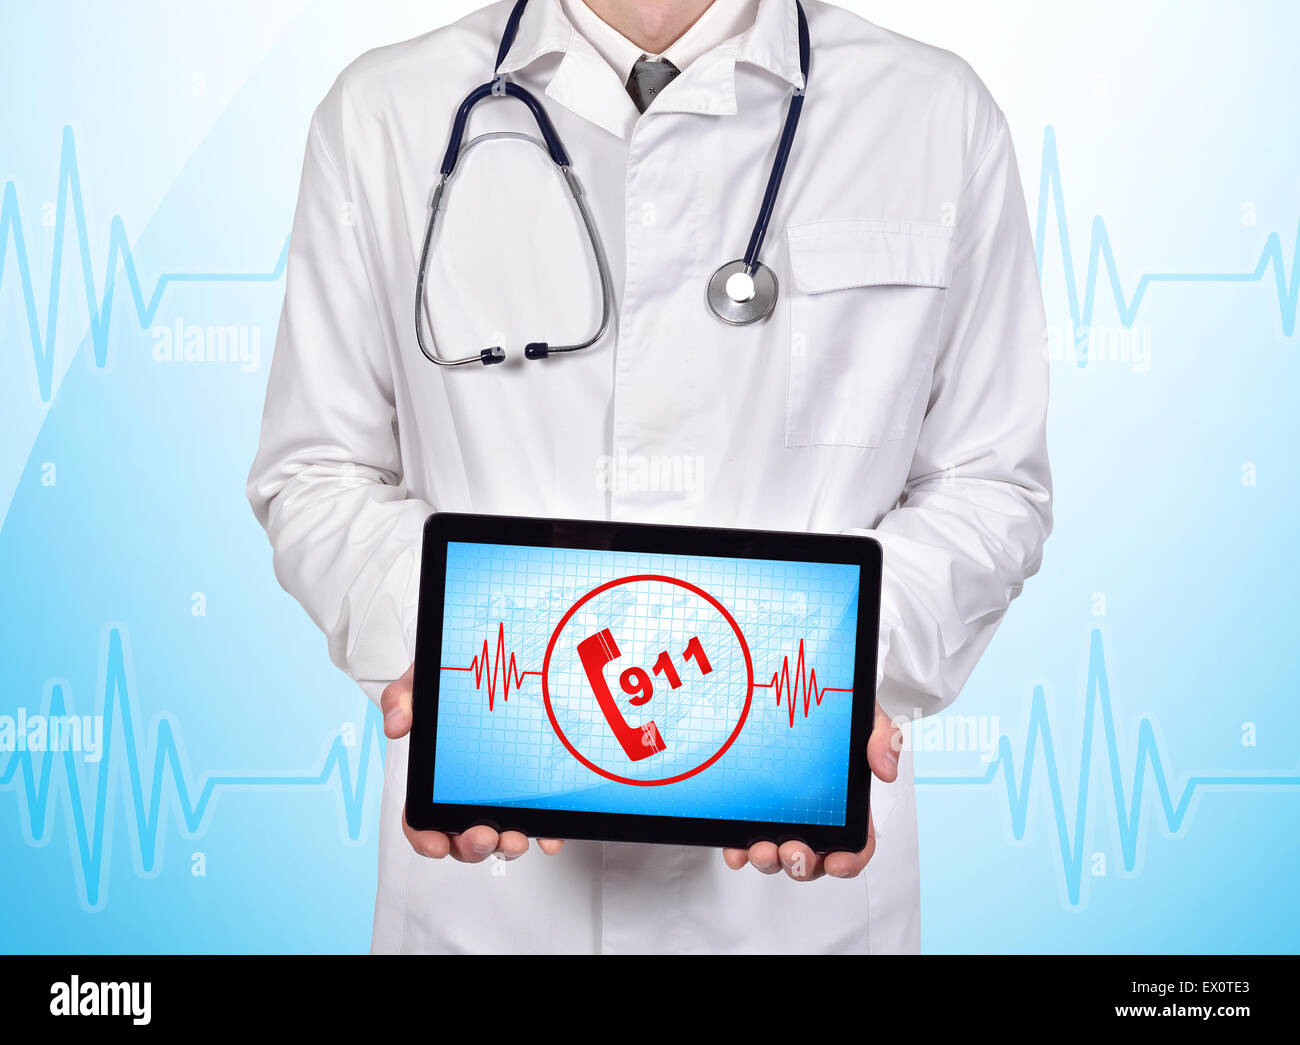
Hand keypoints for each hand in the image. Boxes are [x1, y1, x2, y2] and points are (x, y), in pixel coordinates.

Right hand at [381, 663, 564, 861]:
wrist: (495, 665)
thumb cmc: (451, 681)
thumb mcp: (422, 683)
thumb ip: (402, 699)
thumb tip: (395, 725)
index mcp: (434, 780)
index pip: (421, 821)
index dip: (426, 839)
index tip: (436, 844)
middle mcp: (464, 796)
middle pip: (461, 838)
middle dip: (472, 846)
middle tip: (483, 835)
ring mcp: (497, 798)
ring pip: (497, 838)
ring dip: (505, 848)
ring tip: (514, 840)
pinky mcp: (528, 793)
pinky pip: (535, 822)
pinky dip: (542, 835)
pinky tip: (550, 838)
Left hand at [723, 703, 900, 881]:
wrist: (794, 692)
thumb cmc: (836, 713)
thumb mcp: (867, 717)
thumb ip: (883, 738)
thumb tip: (886, 771)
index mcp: (847, 806)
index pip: (855, 846)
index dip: (849, 862)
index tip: (837, 863)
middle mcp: (815, 818)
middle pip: (813, 859)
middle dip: (802, 865)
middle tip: (792, 851)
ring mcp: (782, 818)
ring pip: (778, 856)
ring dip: (770, 862)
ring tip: (762, 850)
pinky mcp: (754, 812)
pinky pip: (746, 840)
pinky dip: (739, 852)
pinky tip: (734, 851)